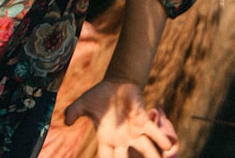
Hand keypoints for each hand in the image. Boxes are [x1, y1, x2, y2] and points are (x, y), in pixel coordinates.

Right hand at [63, 80, 177, 157]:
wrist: (117, 83)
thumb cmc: (100, 96)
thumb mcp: (84, 103)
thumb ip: (74, 112)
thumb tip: (65, 121)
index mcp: (106, 139)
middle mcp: (121, 140)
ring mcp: (134, 132)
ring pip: (145, 150)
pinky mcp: (143, 120)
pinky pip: (153, 133)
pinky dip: (161, 139)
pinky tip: (169, 147)